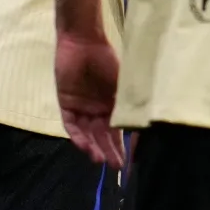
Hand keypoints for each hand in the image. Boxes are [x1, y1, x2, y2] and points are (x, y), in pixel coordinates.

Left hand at [56, 33, 124, 167]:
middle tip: (115, 166)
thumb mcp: (123, 84)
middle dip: (109, 151)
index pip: (118, 131)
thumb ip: (128, 103)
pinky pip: (71, 124)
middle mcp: (97, 110)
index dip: (123, 146)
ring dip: (93, 147)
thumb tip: (143, 126)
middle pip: (102, 136)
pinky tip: (83, 145)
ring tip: (99, 160)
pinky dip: (77, 135)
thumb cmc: (107, 59)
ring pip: (87, 133)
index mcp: (113, 105)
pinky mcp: (66, 104)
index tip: (129, 161)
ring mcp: (82, 108)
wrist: (84, 42)